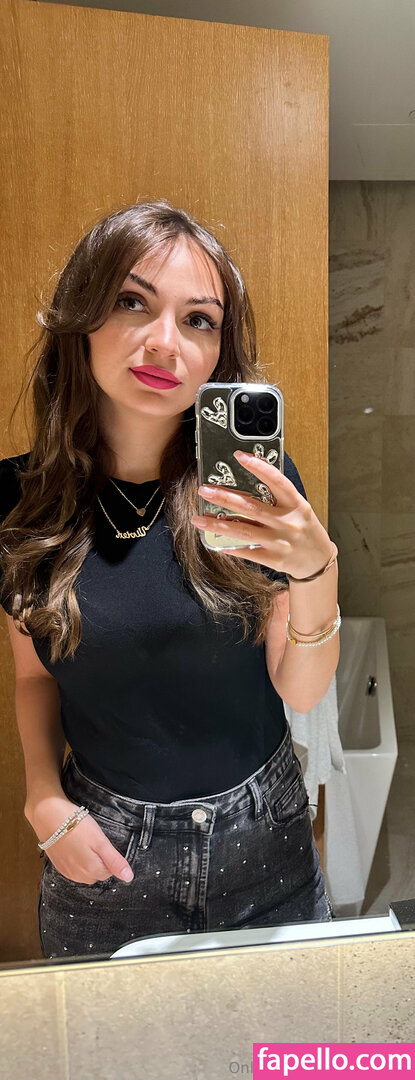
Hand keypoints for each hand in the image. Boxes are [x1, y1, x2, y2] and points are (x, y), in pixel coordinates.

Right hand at [26, 795, 133, 883]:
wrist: (48, 817)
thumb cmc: (77, 826)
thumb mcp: (100, 841)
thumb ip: (115, 861)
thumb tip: (129, 878)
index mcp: (92, 870)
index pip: (110, 872)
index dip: (109, 857)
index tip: (102, 843)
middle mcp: (80, 876)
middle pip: (98, 873)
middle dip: (99, 861)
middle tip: (93, 842)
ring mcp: (67, 872)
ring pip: (86, 873)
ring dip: (88, 862)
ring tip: (84, 843)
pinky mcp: (59, 867)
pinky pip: (74, 870)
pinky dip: (77, 862)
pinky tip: (74, 847)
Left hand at [191, 450, 332, 578]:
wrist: (318, 561)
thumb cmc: (306, 530)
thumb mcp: (299, 509)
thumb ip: (277, 498)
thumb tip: (246, 485)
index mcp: (296, 504)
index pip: (277, 481)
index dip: (258, 467)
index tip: (239, 456)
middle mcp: (287, 522)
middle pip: (251, 506)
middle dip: (224, 498)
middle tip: (204, 490)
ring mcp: (280, 541)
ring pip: (243, 530)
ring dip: (217, 524)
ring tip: (198, 519)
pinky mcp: (273, 559)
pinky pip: (246, 551)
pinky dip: (229, 545)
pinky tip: (213, 541)